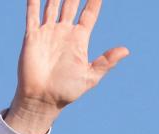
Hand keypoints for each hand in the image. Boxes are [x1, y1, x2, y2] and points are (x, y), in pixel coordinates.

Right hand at [5, 0, 129, 133]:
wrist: (43, 99)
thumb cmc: (67, 91)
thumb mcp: (91, 76)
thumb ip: (106, 61)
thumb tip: (126, 50)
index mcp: (79, 40)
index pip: (89, 14)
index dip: (94, 1)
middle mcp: (64, 32)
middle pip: (71, 4)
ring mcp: (48, 33)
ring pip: (52, 5)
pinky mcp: (32, 36)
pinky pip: (32, 15)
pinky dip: (33, 2)